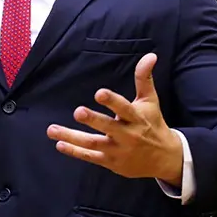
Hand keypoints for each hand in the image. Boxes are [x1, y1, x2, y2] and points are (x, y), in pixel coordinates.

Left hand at [46, 53, 182, 185]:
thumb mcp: (150, 101)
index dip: (112, 101)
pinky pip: (91, 156)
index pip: (124, 108)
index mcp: (136, 118)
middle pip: (108, 127)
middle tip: (78, 111)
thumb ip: (144, 78)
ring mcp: (118, 150)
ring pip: (93, 143)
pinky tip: (60, 144)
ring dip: (72, 137)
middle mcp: (127, 135)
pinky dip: (75, 152)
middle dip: (92, 120)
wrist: (165, 159)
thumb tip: (150, 55)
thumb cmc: (153, 124)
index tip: (99, 93)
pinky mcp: (111, 162)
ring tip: (52, 130)